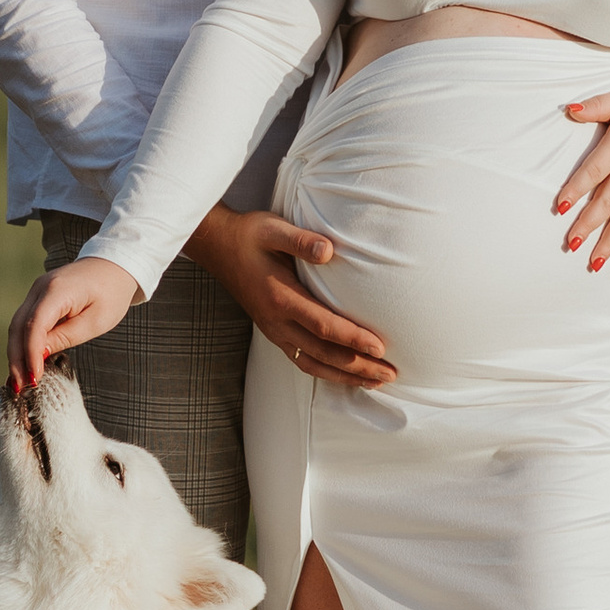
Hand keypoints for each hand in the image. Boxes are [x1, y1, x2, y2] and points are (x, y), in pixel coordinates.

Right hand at [8, 256, 139, 388]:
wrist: (114, 265)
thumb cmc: (111, 293)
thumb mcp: (96, 321)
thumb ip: (66, 336)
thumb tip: (39, 354)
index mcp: (56, 290)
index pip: (34, 325)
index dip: (30, 353)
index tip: (34, 378)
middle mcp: (39, 288)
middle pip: (18, 327)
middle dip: (17, 359)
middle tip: (20, 387)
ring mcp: (36, 290)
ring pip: (17, 325)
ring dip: (16, 354)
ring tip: (20, 381)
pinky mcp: (38, 297)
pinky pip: (25, 322)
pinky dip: (23, 343)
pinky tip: (24, 364)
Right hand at [185, 202, 396, 386]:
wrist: (218, 247)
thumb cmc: (250, 236)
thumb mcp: (272, 229)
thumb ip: (300, 240)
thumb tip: (328, 251)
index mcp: (280, 298)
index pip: (323, 326)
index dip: (353, 339)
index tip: (380, 347)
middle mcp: (276, 321)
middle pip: (323, 353)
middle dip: (358, 366)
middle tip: (390, 373)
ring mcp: (274, 331)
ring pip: (313, 363)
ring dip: (346, 375)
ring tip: (376, 381)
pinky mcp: (274, 333)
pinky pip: (303, 360)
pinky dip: (327, 372)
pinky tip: (346, 375)